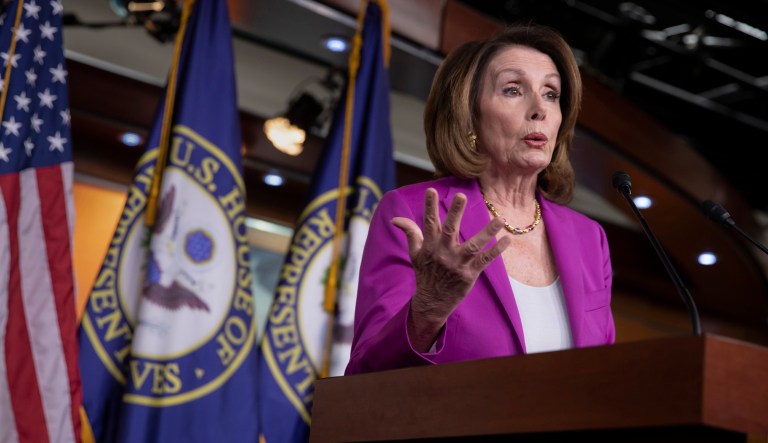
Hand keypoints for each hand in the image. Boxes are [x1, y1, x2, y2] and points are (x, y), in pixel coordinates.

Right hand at [391, 188, 510, 350]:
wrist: (432, 302)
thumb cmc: (425, 274)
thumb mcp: (415, 253)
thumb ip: (410, 233)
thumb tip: (395, 219)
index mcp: (430, 246)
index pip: (429, 223)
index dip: (429, 206)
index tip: (431, 190)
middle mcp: (443, 253)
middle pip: (449, 230)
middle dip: (455, 213)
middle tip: (461, 196)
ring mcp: (458, 264)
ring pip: (473, 245)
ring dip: (487, 232)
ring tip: (499, 219)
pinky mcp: (470, 274)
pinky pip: (485, 260)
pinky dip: (496, 251)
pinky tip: (507, 240)